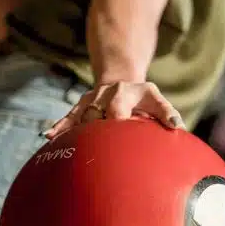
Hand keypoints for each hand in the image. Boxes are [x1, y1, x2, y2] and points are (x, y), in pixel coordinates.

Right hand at [44, 81, 185, 139]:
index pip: (119, 107)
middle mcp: (105, 95)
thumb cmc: (144, 97)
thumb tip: (177, 127)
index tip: (114, 129)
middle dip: (91, 127)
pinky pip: (69, 117)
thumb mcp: (157, 100)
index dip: (116, 119)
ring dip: (69, 128)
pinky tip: (48, 136)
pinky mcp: (81, 107)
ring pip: (79, 114)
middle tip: (86, 145)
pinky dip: (60, 126)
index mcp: (125, 93)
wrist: (122, 80)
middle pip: (96, 112)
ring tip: (57, 140)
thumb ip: (167, 113)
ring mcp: (91, 100)